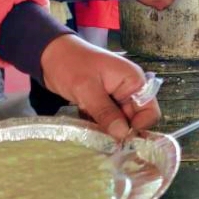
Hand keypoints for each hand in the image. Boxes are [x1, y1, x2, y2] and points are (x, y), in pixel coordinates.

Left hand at [41, 35, 160, 138]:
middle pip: (134, 121)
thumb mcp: (87, 89)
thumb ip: (105, 112)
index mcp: (134, 82)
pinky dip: (99, 127)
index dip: (138, 128)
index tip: (120, 140)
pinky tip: (87, 130)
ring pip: (120, 124)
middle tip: (104, 144)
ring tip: (93, 137)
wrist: (49, 55)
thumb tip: (121, 135)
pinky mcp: (103, 104)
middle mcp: (129, 90)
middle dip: (120, 132)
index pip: (149, 113)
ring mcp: (116, 97)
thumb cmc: (71, 64)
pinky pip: (107, 121)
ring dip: (108, 132)